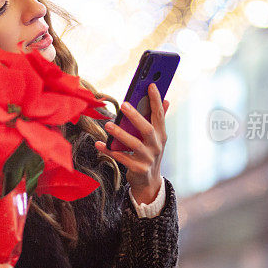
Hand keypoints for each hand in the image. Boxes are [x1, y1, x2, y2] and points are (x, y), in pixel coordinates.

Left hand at [95, 83, 169, 204]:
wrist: (148, 182)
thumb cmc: (149, 153)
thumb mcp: (157, 138)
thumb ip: (159, 119)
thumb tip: (167, 100)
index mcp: (161, 135)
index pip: (160, 115)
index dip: (156, 100)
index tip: (151, 85)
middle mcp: (156, 146)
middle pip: (146, 129)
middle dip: (136, 116)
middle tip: (124, 105)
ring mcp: (147, 158)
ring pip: (133, 144)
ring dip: (120, 134)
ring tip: (108, 125)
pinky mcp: (137, 168)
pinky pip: (121, 157)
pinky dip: (110, 150)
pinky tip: (100, 144)